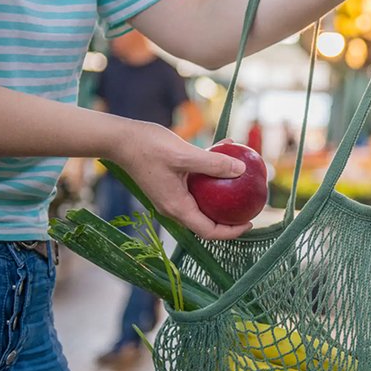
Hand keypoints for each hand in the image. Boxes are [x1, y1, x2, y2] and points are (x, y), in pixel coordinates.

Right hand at [110, 122, 252, 239]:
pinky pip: (196, 185)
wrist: (120, 139)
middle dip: (229, 217)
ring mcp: (171, 195)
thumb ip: (213, 164)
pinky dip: (210, 174)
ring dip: (221, 194)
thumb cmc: (148, 147)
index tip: (250, 223)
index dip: (231, 232)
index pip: (209, 231)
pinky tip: (224, 152)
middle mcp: (174, 206)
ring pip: (202, 202)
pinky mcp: (170, 183)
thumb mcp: (184, 155)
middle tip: (249, 206)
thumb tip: (241, 170)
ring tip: (241, 181)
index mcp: (177, 207)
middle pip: (207, 221)